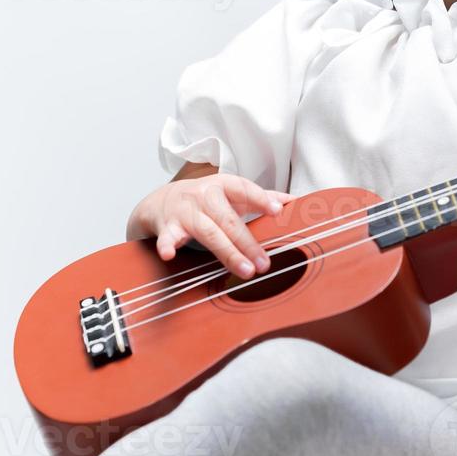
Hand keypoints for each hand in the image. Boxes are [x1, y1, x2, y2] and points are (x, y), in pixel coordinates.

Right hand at [126, 174, 293, 279]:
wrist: (162, 200)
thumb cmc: (205, 198)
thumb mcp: (232, 192)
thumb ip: (262, 197)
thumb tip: (295, 201)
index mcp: (223, 185)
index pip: (244, 189)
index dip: (260, 199)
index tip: (276, 211)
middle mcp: (204, 196)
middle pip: (228, 220)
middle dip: (247, 242)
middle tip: (264, 263)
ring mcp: (185, 212)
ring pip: (208, 232)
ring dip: (226, 252)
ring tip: (245, 270)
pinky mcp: (168, 227)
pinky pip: (168, 237)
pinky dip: (168, 245)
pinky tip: (170, 254)